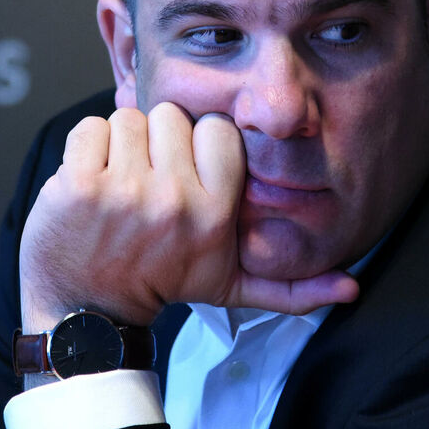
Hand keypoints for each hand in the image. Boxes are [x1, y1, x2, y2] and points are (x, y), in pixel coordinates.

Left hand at [18, 102, 358, 335]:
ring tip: (122, 183)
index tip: (189, 172)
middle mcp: (172, 199)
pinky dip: (87, 148)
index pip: (217, 129)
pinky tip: (92, 181)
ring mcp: (122, 190)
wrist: (90, 311)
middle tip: (150, 180)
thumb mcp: (233, 286)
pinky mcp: (77, 186)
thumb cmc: (162, 284)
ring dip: (122, 145)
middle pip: (172, 117)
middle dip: (160, 142)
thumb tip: (350, 288)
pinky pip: (90, 128)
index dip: (201, 144)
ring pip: (130, 118)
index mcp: (214, 212)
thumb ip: (294, 287)